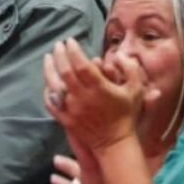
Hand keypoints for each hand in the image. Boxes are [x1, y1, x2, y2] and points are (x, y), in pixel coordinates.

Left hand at [43, 39, 157, 153]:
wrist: (114, 142)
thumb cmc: (127, 114)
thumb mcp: (136, 89)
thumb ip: (131, 69)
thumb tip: (119, 56)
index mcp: (99, 88)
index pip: (82, 65)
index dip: (74, 51)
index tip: (71, 41)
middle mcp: (82, 97)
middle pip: (65, 72)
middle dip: (60, 55)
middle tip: (58, 45)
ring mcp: (71, 108)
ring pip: (54, 86)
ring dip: (49, 70)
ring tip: (47, 58)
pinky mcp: (65, 119)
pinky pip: (51, 102)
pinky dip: (47, 91)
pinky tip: (48, 83)